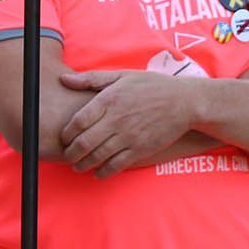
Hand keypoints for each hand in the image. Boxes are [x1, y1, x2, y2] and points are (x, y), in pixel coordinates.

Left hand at [59, 70, 195, 177]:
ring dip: (83, 165)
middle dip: (71, 153)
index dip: (67, 133)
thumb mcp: (121, 76)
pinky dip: (103, 172)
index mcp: (109, 99)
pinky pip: (116, 166)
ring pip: (98, 157)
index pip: (78, 121)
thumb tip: (64, 78)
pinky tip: (97, 173)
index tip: (64, 137)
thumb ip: (91, 79)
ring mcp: (129, 136)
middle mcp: (117, 120)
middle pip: (84, 142)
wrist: (184, 103)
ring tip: (77, 166)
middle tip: (67, 156)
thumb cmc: (151, 86)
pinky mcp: (140, 150)